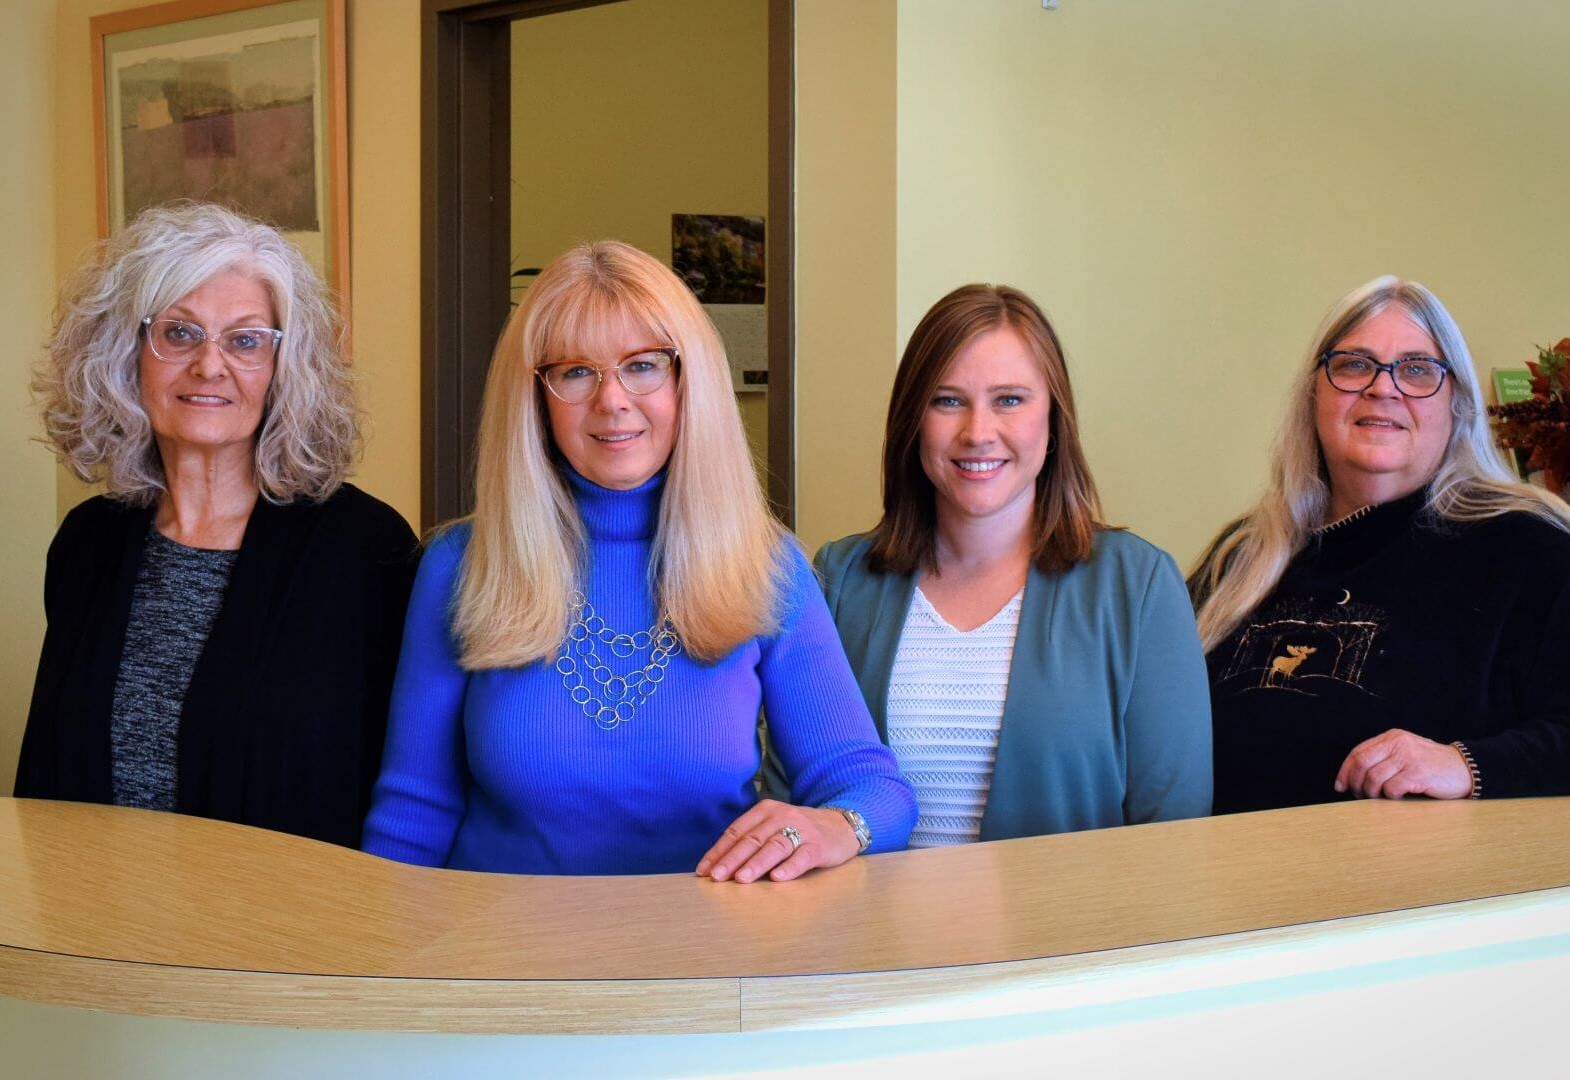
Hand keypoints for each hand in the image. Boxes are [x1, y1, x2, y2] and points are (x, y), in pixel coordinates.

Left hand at [697, 799, 859, 883]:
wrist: (840, 824)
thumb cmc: (798, 830)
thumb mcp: (772, 827)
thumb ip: (750, 841)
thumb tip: (718, 866)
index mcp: (765, 810)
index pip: (736, 831)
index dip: (719, 851)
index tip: (704, 870)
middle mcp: (781, 817)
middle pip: (752, 839)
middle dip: (732, 859)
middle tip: (716, 876)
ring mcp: (801, 830)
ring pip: (775, 847)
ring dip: (756, 863)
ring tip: (741, 879)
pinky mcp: (819, 846)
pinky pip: (803, 857)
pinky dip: (790, 867)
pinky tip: (777, 878)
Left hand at [1334, 729, 1473, 799]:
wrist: (1465, 769)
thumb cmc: (1432, 765)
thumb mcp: (1406, 752)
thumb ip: (1384, 758)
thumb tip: (1353, 777)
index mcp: (1392, 737)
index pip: (1358, 752)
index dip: (1345, 770)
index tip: (1340, 786)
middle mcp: (1398, 744)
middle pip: (1362, 764)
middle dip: (1355, 783)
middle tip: (1359, 796)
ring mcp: (1408, 758)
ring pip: (1374, 778)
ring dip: (1371, 793)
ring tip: (1378, 798)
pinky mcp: (1418, 774)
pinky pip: (1391, 788)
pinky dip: (1389, 796)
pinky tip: (1397, 797)